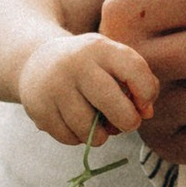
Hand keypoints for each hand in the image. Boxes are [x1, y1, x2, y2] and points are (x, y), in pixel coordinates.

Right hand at [19, 30, 159, 147]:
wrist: (39, 61)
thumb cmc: (90, 67)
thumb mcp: (114, 62)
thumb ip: (140, 82)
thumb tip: (146, 112)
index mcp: (100, 48)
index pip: (135, 70)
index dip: (147, 93)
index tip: (143, 104)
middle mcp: (75, 63)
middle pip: (112, 104)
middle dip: (128, 122)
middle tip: (127, 124)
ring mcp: (54, 86)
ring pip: (88, 128)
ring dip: (100, 136)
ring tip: (98, 125)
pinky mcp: (38, 108)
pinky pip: (69, 138)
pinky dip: (78, 138)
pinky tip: (76, 125)